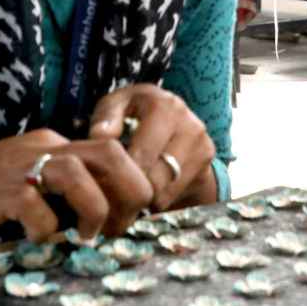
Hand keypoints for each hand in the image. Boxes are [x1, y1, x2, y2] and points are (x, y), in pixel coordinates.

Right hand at [0, 129, 154, 245]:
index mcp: (50, 145)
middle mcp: (41, 148)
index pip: (112, 151)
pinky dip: (46, 232)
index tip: (126, 220)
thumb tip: (101, 220)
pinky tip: (35, 241)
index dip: (131, 185)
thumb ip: (56, 191)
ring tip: (86, 237)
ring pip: (82, 174)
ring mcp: (20, 167)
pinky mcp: (0, 192)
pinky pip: (40, 210)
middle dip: (129, 192)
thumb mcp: (21, 184)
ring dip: (95, 211)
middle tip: (120, 228)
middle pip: (112, 153)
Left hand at [88, 84, 216, 211]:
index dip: (123, 172)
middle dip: (134, 187)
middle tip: (118, 189)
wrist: (173, 120)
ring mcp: (202, 144)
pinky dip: (158, 199)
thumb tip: (99, 135)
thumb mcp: (116, 106)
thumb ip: (105, 117)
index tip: (110, 178)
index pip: (143, 155)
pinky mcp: (207, 161)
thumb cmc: (135, 113)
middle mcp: (190, 124)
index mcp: (164, 106)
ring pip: (167, 190)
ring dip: (146, 196)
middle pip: (158, 177)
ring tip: (131, 190)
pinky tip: (147, 192)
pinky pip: (177, 194)